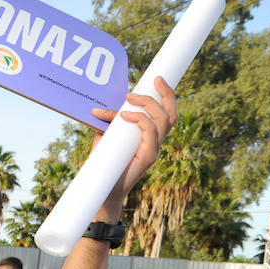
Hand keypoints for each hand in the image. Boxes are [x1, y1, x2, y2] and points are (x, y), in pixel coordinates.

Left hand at [88, 77, 177, 213]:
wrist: (104, 190)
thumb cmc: (105, 165)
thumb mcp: (105, 139)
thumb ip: (106, 124)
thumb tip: (98, 109)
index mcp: (151, 136)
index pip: (167, 113)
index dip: (167, 95)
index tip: (157, 78)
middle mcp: (157, 142)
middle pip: (171, 114)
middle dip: (166, 94)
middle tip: (153, 80)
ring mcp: (155, 149)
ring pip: (164, 120)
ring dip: (148, 104)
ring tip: (129, 97)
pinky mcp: (149, 157)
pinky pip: (150, 133)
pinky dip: (139, 120)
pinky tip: (124, 116)